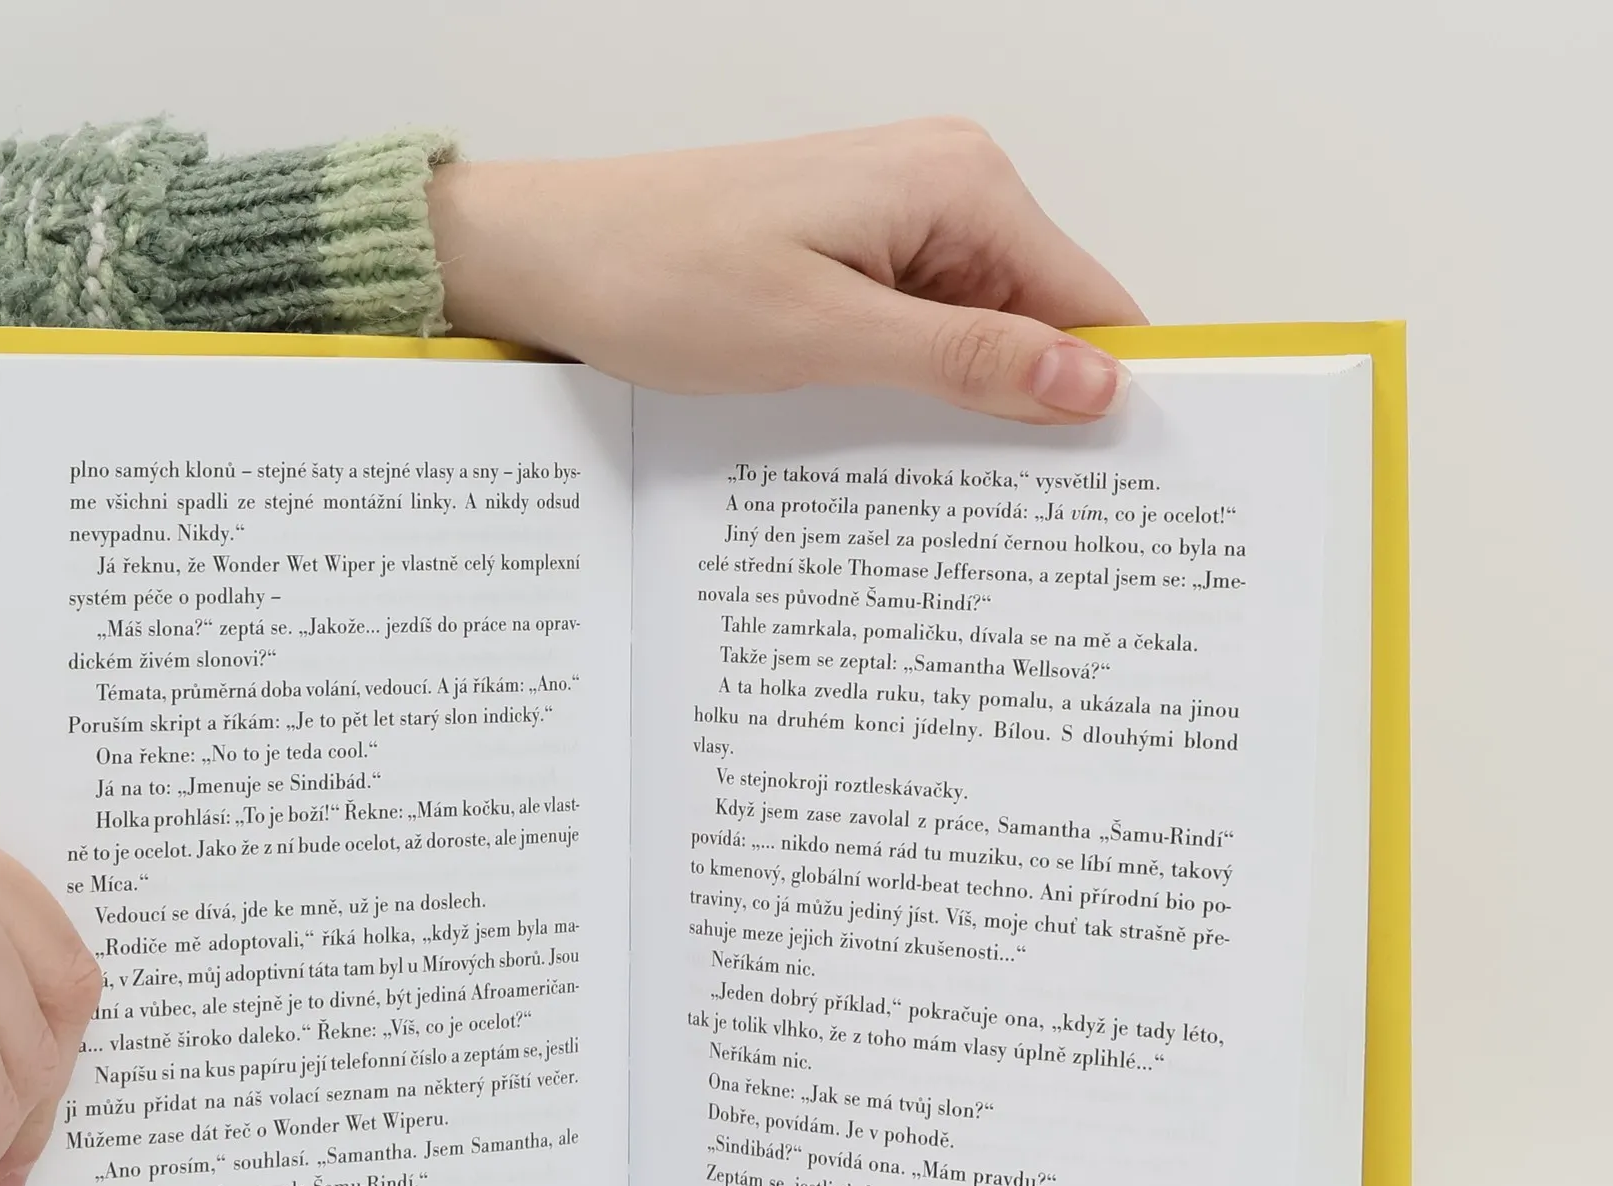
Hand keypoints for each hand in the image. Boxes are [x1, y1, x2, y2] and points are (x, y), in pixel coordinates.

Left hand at [429, 119, 1144, 423]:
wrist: (552, 255)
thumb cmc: (664, 276)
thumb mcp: (827, 337)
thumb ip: (967, 361)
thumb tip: (1092, 385)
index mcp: (959, 185)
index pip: (1089, 304)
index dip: (1104, 399)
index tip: (1111, 494)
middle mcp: (945, 186)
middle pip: (1041, 324)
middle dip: (1031, 415)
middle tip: (1019, 523)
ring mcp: (898, 220)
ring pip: (980, 338)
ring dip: (965, 412)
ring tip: (941, 492)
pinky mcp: (855, 255)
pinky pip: (922, 333)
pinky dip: (915, 391)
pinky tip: (888, 443)